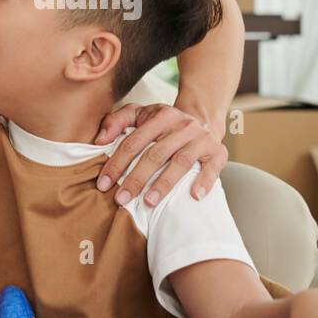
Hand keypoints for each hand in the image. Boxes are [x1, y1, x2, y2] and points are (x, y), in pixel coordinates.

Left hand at [93, 102, 227, 203]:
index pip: (134, 141)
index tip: (104, 184)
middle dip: (136, 178)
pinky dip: (204, 182)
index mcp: (161, 115)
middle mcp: (182, 125)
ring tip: (149, 202)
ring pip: (181, 161)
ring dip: (164, 183)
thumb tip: (99, 140)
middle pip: (156, 154)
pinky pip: (212, 168)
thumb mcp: (140, 114)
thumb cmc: (164, 124)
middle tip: (121, 199)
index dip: (117, 163)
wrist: (203, 117)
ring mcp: (201, 138)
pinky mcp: (218, 152)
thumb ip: (116, 122)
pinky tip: (193, 196)